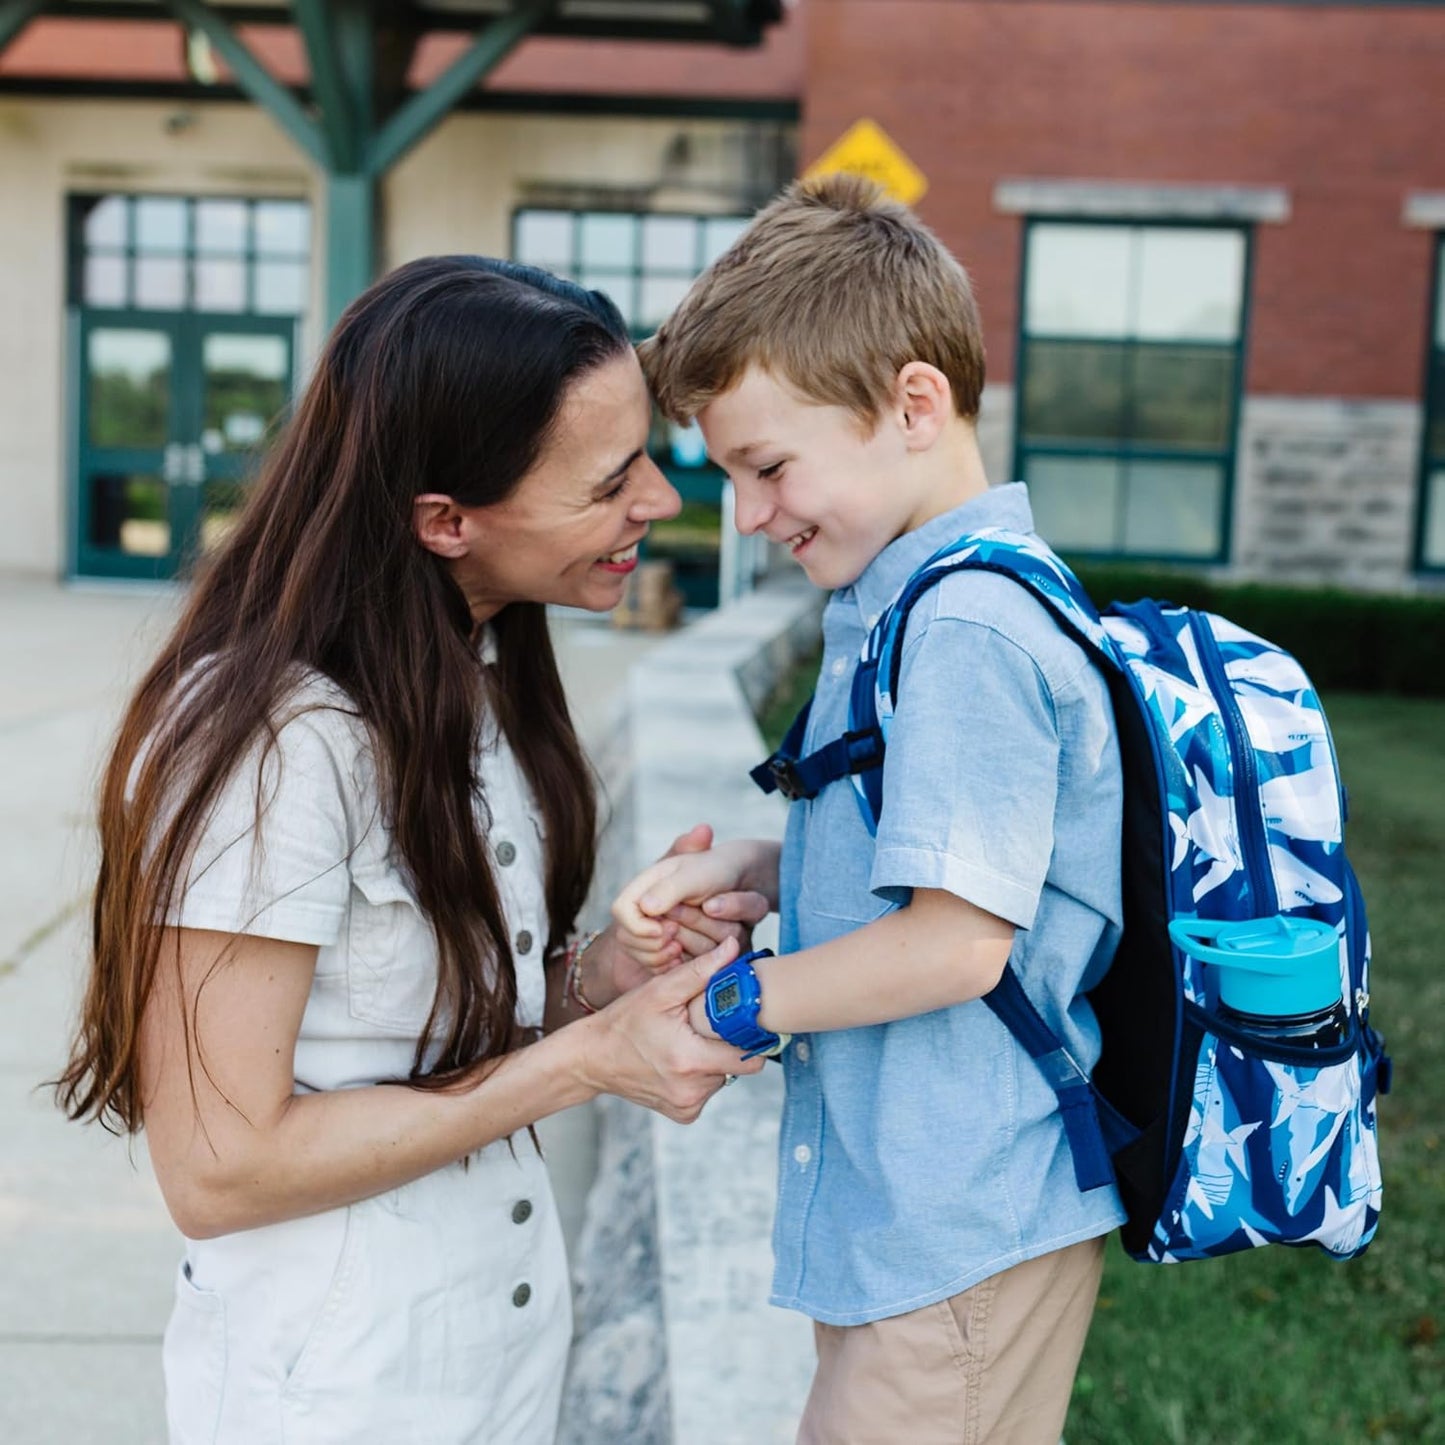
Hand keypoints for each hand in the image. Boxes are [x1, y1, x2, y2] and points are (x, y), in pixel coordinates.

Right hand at [578, 937, 760, 1122]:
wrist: (593, 1059)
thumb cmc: (624, 1022)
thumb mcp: (660, 991)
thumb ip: (701, 971)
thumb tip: (733, 948)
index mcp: (690, 1060)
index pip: (750, 1056)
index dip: (750, 1033)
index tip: (743, 1018)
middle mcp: (692, 1090)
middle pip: (738, 1064)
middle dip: (729, 1042)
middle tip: (706, 1025)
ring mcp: (688, 1106)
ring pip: (724, 1076)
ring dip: (714, 1057)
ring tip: (688, 1040)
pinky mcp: (683, 1113)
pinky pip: (708, 1089)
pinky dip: (701, 1073)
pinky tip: (680, 1057)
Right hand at [605, 824, 723, 992]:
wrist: (738, 878)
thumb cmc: (716, 871)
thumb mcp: (695, 875)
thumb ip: (671, 889)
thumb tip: (646, 907)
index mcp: (646, 883)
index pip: (620, 909)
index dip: (638, 925)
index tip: (664, 929)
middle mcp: (645, 906)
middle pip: (628, 937)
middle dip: (655, 943)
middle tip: (677, 935)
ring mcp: (653, 928)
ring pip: (645, 956)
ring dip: (667, 955)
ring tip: (684, 945)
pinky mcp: (664, 947)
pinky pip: (658, 968)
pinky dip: (673, 966)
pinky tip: (688, 958)